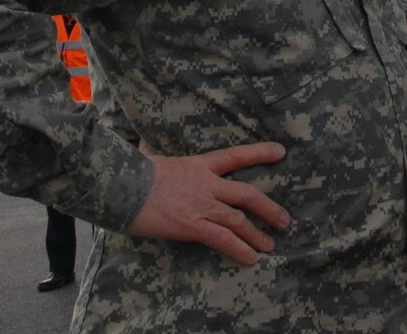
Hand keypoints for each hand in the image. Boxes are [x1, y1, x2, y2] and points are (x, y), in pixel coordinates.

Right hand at [124, 143, 290, 263]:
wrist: (122, 186)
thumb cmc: (133, 172)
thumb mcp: (154, 157)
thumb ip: (161, 155)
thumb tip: (147, 147)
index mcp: (199, 165)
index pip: (236, 155)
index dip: (260, 153)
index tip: (280, 151)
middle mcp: (207, 185)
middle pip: (247, 194)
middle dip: (268, 208)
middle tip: (284, 220)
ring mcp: (202, 206)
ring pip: (239, 220)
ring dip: (257, 234)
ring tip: (270, 245)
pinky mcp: (192, 226)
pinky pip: (223, 240)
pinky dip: (239, 250)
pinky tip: (251, 259)